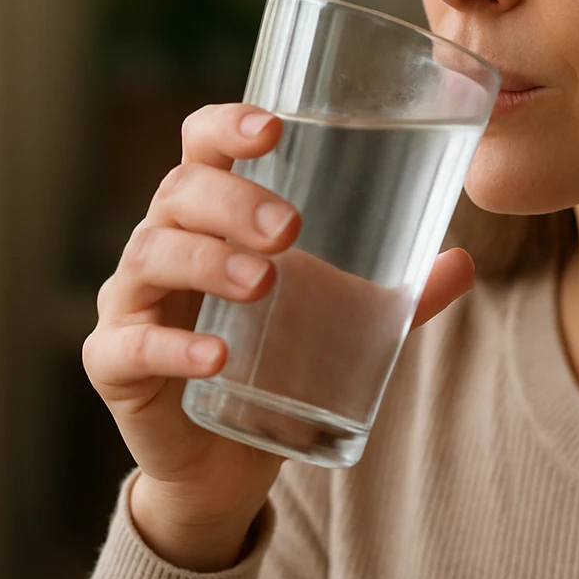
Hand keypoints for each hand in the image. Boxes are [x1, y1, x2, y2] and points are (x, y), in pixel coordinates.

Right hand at [82, 103, 476, 570]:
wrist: (228, 455)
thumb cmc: (278, 354)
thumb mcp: (343, 318)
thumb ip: (401, 294)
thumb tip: (463, 262)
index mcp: (212, 212)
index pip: (203, 144)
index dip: (227, 124)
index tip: (274, 127)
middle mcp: (164, 241)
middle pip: (180, 190)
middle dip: (235, 199)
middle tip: (292, 228)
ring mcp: (134, 300)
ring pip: (152, 253)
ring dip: (209, 260)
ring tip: (263, 282)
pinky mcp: (115, 363)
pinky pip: (129, 345)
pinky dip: (173, 348)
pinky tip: (216, 358)